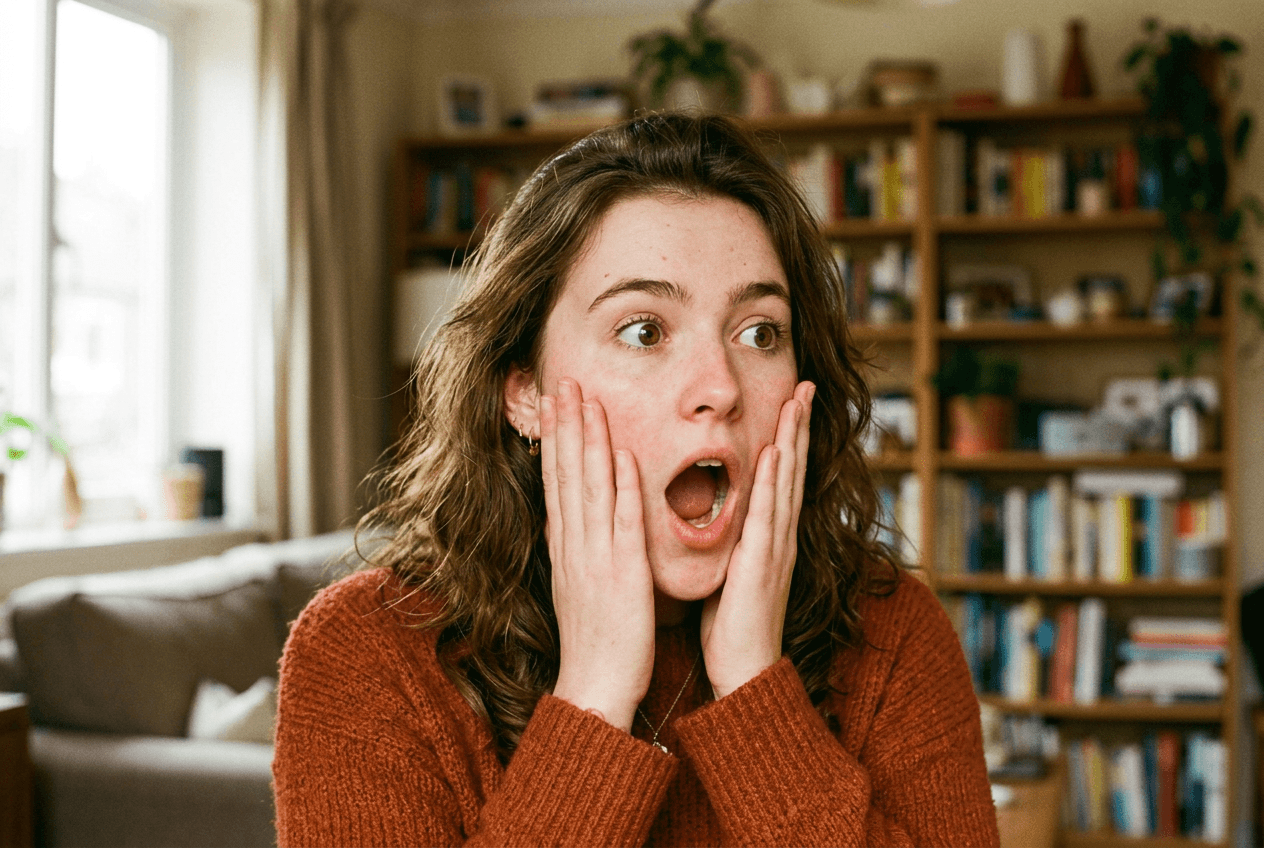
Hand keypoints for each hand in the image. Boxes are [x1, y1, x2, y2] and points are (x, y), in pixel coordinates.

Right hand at [542, 378, 656, 731]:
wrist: (595, 686)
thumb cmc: (595, 640)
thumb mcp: (578, 584)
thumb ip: (576, 548)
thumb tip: (568, 518)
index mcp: (566, 546)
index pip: (557, 480)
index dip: (555, 437)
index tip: (552, 401)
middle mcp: (575, 544)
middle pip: (567, 473)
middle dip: (566, 424)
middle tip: (563, 381)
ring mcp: (596, 556)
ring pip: (591, 487)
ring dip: (590, 441)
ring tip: (587, 400)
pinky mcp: (623, 572)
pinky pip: (624, 523)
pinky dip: (624, 488)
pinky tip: (625, 456)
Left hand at [700, 381, 814, 699]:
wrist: (744, 673)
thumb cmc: (731, 627)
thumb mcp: (728, 570)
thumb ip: (729, 540)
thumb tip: (713, 515)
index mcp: (768, 536)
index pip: (781, 475)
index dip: (787, 436)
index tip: (789, 401)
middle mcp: (779, 535)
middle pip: (793, 468)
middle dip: (799, 424)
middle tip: (806, 383)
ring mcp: (776, 547)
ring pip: (788, 482)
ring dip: (793, 439)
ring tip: (798, 400)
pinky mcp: (763, 563)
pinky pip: (770, 514)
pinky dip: (776, 482)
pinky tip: (778, 453)